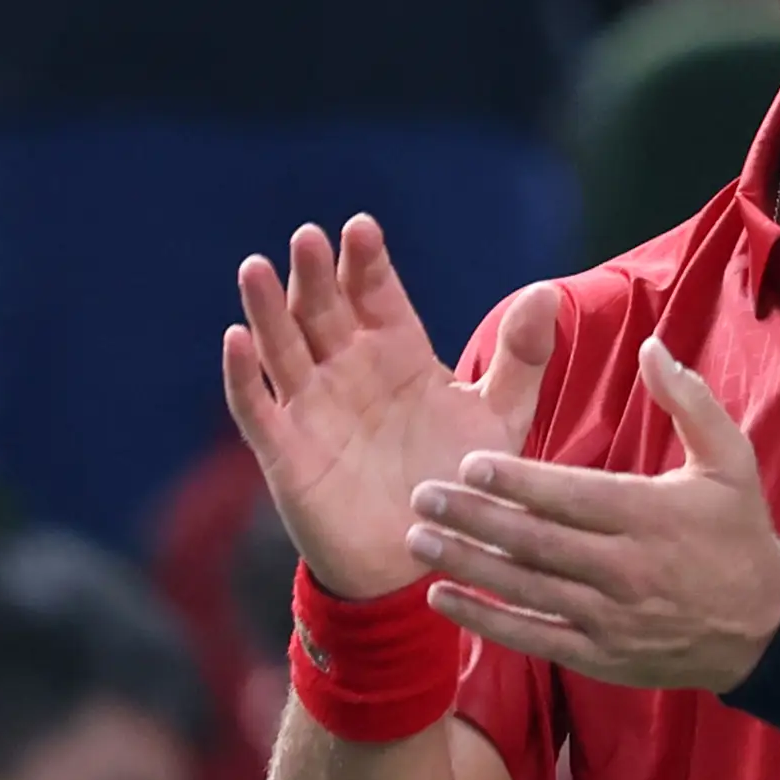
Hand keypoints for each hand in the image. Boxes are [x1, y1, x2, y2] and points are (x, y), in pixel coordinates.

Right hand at [224, 218, 556, 601]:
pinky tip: (235, 340)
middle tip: (309, 237)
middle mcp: (349, 370)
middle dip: (315, 274)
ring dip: (266, 310)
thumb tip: (545, 291)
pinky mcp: (287, 452)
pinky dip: (244, 376)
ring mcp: (313, 408)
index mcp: (398, 352)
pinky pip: (258, 408)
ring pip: (282, 348)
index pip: (376, 295)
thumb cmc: (459, 478)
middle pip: (324, 310)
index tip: (361, 227)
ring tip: (255, 268)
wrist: (425, 553)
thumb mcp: (500, 415)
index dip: (366, 262)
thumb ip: (522, 357)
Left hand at [407, 337, 779, 692]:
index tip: (469, 462)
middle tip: (423, 496)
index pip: (573, 495)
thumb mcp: (731, 459)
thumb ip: (689, 401)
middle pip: (538, 541)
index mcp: (652, 514)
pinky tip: (443, 599)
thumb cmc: (740, 532)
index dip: (519, 482)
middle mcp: (626, 568)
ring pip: (526, 588)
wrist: (763, 626)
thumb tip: (652, 347)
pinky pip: (532, 636)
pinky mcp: (599, 654)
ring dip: (467, 565)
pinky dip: (484, 620)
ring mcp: (610, 617)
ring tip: (418, 541)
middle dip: (474, 518)